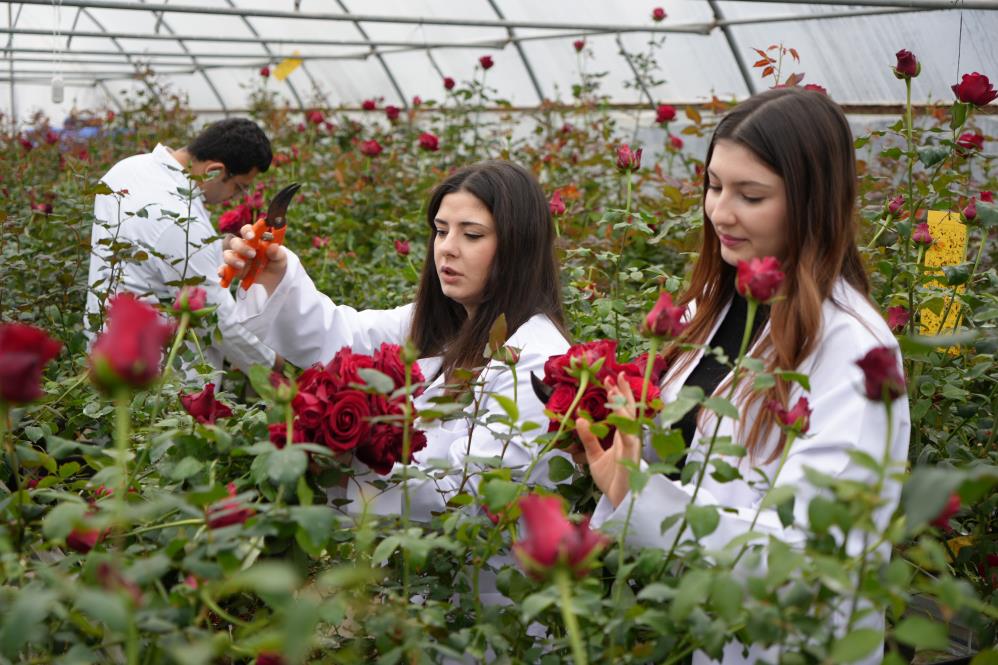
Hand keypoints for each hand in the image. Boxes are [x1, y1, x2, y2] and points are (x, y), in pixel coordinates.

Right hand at [219, 223, 287, 294]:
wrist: (274, 276)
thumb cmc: (276, 260)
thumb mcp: (280, 257)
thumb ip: (276, 252)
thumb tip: (273, 247)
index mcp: (253, 239)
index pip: (246, 230)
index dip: (247, 231)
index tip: (252, 236)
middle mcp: (242, 246)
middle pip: (234, 242)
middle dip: (241, 247)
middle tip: (252, 254)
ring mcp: (236, 258)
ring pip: (227, 254)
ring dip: (232, 259)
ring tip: (242, 265)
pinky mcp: (233, 270)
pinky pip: (224, 269)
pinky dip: (222, 271)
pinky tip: (222, 274)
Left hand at [576, 371, 642, 508]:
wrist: (618, 501)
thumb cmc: (611, 479)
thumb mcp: (593, 455)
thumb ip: (589, 437)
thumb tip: (580, 418)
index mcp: (622, 436)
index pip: (622, 410)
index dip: (619, 394)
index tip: (611, 379)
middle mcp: (629, 438)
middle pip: (629, 410)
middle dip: (624, 392)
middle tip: (616, 374)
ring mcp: (632, 446)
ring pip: (630, 420)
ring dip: (622, 404)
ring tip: (613, 390)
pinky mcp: (632, 457)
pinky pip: (629, 438)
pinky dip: (624, 425)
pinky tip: (618, 413)